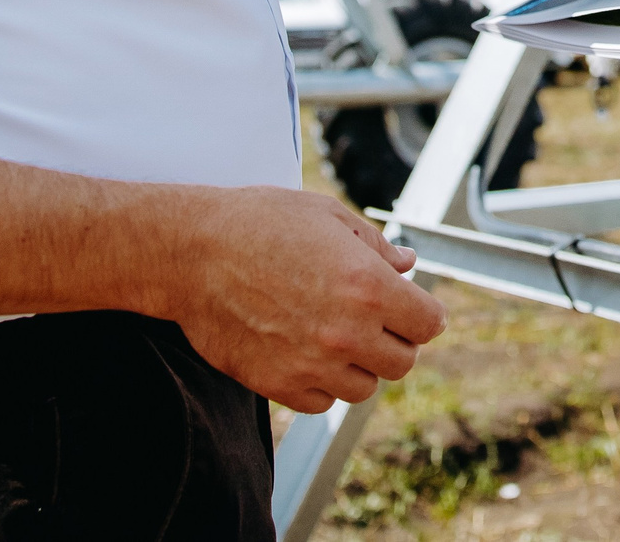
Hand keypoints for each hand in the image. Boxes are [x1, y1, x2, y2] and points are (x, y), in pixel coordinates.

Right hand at [159, 186, 445, 410]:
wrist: (192, 252)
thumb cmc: (260, 223)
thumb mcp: (327, 216)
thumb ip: (375, 245)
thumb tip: (407, 263)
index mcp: (368, 286)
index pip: (428, 324)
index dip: (423, 313)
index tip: (411, 308)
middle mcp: (346, 333)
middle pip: (402, 362)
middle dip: (395, 340)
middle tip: (373, 320)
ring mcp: (312, 365)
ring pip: (364, 387)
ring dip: (359, 365)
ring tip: (335, 334)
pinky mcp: (278, 385)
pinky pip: (322, 402)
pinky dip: (322, 383)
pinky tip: (307, 352)